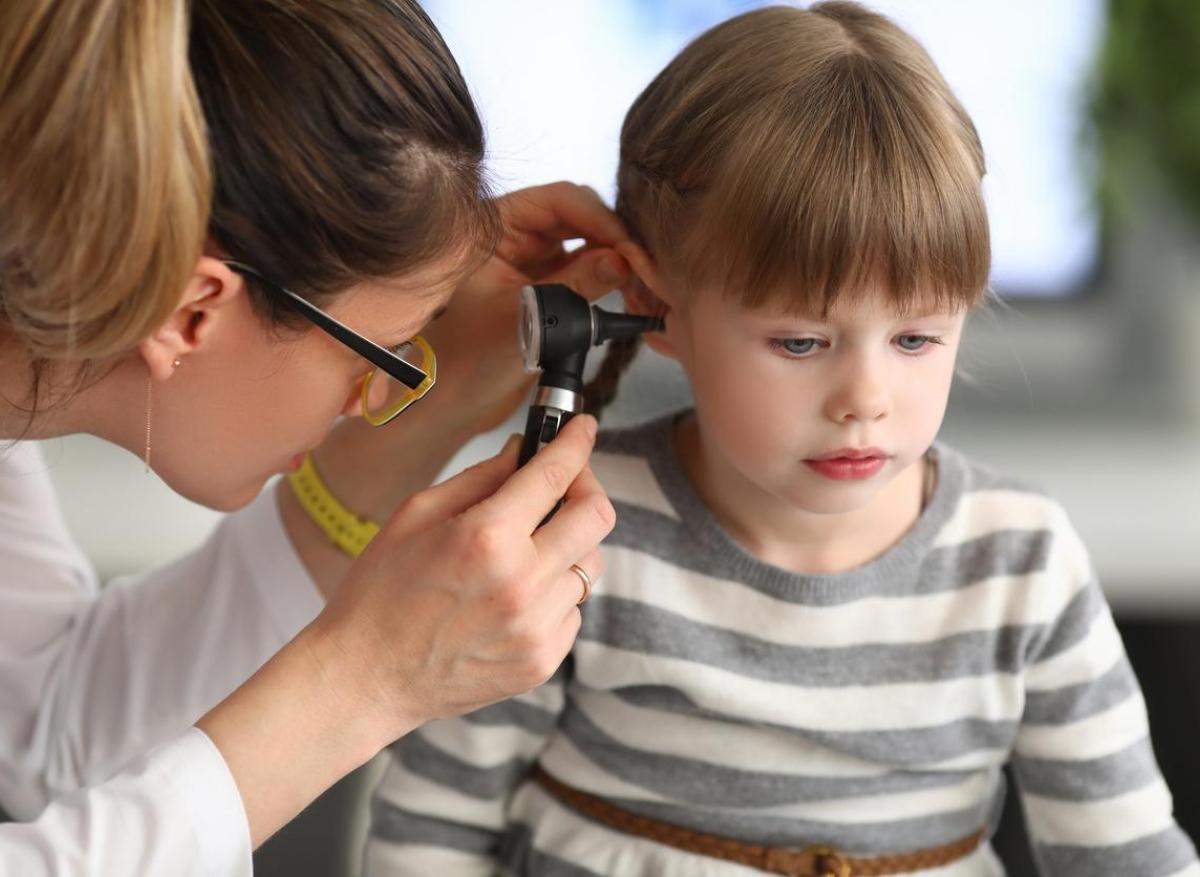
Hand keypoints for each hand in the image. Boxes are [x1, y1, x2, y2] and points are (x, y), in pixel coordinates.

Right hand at [312, 414, 612, 734]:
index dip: (576, 442)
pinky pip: (574, 610)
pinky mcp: (542, 661)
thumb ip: (480, 478)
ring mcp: (536, 627)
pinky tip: (515, 596)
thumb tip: (523, 452)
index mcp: (487, 537)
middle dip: (587, 487)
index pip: (555, 473)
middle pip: (597, 516)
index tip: (582, 428)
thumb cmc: (380, 591)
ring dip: (568, 545)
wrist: (364, 678)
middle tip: (566, 483)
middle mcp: (522, 582)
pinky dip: (555, 594)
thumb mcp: (416, 515)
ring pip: (590, 564)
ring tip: (529, 548)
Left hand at [424, 181, 632, 435]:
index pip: (559, 201)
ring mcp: (533, 260)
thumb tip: (622, 261)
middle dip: (615, 238)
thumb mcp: (522, 318)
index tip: (629, 249)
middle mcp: (516, 235)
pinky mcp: (547, 287)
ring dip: (618, 260)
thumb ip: (572, 287)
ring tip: (644, 284)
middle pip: (581, 217)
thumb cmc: (465, 358)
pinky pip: (587, 271)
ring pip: (589, 243)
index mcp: (495, 226)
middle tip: (646, 268)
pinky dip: (611, 280)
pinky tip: (631, 294)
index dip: (600, 220)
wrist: (451, 402)